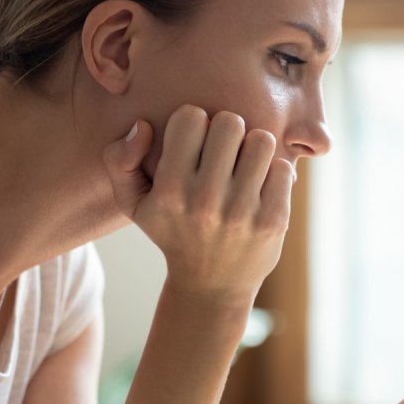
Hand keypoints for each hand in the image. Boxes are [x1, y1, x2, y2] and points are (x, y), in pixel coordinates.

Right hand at [103, 105, 293, 307]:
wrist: (212, 286)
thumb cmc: (172, 231)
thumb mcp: (133, 203)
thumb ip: (119, 160)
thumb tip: (143, 126)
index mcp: (169, 190)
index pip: (191, 117)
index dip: (195, 123)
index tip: (196, 143)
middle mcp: (205, 200)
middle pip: (230, 122)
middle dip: (228, 131)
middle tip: (225, 150)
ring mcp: (242, 212)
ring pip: (262, 140)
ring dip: (255, 148)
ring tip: (245, 165)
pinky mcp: (273, 220)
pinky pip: (283, 168)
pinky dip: (274, 172)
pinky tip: (261, 187)